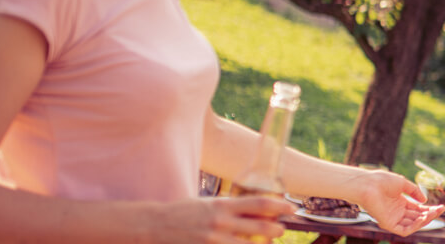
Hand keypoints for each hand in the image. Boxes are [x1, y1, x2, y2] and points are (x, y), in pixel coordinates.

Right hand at [147, 196, 292, 243]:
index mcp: (222, 205)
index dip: (279, 206)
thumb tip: (253, 211)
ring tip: (265, 243)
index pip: (259, 204)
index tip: (291, 208)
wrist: (153, 225)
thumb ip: (229, 209)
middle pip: (260, 227)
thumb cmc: (182, 213)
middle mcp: (221, 222)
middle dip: (276, 230)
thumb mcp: (207, 204)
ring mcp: (213, 239)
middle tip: (281, 230)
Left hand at [353, 170, 444, 235]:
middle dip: (430, 214)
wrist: (368, 184)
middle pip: (417, 217)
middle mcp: (397, 212)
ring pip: (413, 224)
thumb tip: (425, 201)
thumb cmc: (382, 181)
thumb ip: (414, 192)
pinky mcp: (388, 224)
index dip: (430, 209)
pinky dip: (415, 226)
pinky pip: (404, 230)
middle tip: (441, 209)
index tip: (441, 206)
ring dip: (425, 220)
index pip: (418, 209)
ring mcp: (393, 218)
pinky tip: (422, 218)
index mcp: (400, 203)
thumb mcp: (403, 184)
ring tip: (433, 213)